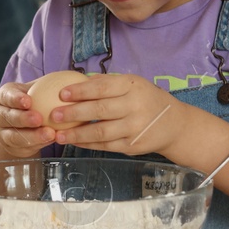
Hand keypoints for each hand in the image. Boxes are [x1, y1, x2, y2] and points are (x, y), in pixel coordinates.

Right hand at [0, 81, 54, 158]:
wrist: (19, 125)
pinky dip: (38, 144)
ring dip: (33, 135)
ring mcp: (3, 132)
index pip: (7, 96)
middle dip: (23, 118)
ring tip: (50, 133)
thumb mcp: (35, 92)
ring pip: (14, 136)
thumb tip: (72, 77)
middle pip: (8, 117)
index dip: (16, 99)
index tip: (28, 101)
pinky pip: (24, 147)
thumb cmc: (32, 103)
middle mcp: (0, 114)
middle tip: (39, 118)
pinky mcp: (11, 147)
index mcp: (4, 97)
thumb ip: (47, 85)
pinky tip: (52, 140)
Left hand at [47, 74, 181, 155]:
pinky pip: (105, 146)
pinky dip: (88, 145)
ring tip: (58, 135)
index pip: (103, 87)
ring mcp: (135, 128)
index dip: (81, 91)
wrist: (174, 125)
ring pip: (101, 132)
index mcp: (133, 86)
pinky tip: (75, 142)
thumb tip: (76, 81)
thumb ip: (107, 83)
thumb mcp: (133, 84)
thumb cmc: (146, 99)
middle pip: (100, 110)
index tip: (62, 94)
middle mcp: (135, 107)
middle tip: (54, 115)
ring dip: (77, 134)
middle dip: (74, 113)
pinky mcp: (132, 146)